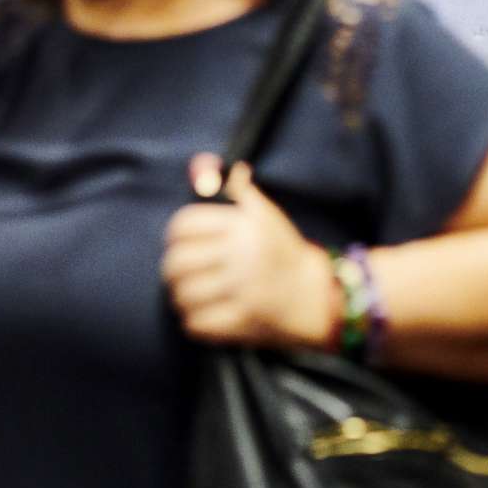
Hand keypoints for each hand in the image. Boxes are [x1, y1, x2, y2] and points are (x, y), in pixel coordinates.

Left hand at [163, 157, 335, 349]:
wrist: (315, 296)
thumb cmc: (285, 252)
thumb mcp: (266, 215)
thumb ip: (237, 190)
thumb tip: (205, 164)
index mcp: (244, 227)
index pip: (184, 225)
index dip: (174, 234)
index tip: (178, 243)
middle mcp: (242, 257)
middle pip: (178, 262)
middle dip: (172, 269)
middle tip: (177, 273)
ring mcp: (242, 291)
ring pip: (184, 294)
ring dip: (180, 296)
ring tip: (187, 294)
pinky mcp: (242, 322)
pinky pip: (197, 323)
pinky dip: (192, 320)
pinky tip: (199, 313)